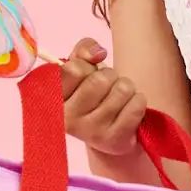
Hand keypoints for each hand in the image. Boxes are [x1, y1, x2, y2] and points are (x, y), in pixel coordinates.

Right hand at [61, 37, 148, 155]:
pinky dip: (138, 101)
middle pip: (100, 79)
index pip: (73, 69)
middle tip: (107, 87)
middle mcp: (68, 119)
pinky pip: (136, 105)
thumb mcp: (81, 69)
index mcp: (52, 99)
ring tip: (119, 98)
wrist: (109, 134)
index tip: (86, 74)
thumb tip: (98, 53)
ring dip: (127, 87)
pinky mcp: (114, 140)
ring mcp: (91, 132)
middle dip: (110, 75)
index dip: (86, 66)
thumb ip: (84, 50)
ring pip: (122, 89)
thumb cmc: (92, 95)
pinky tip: (128, 109)